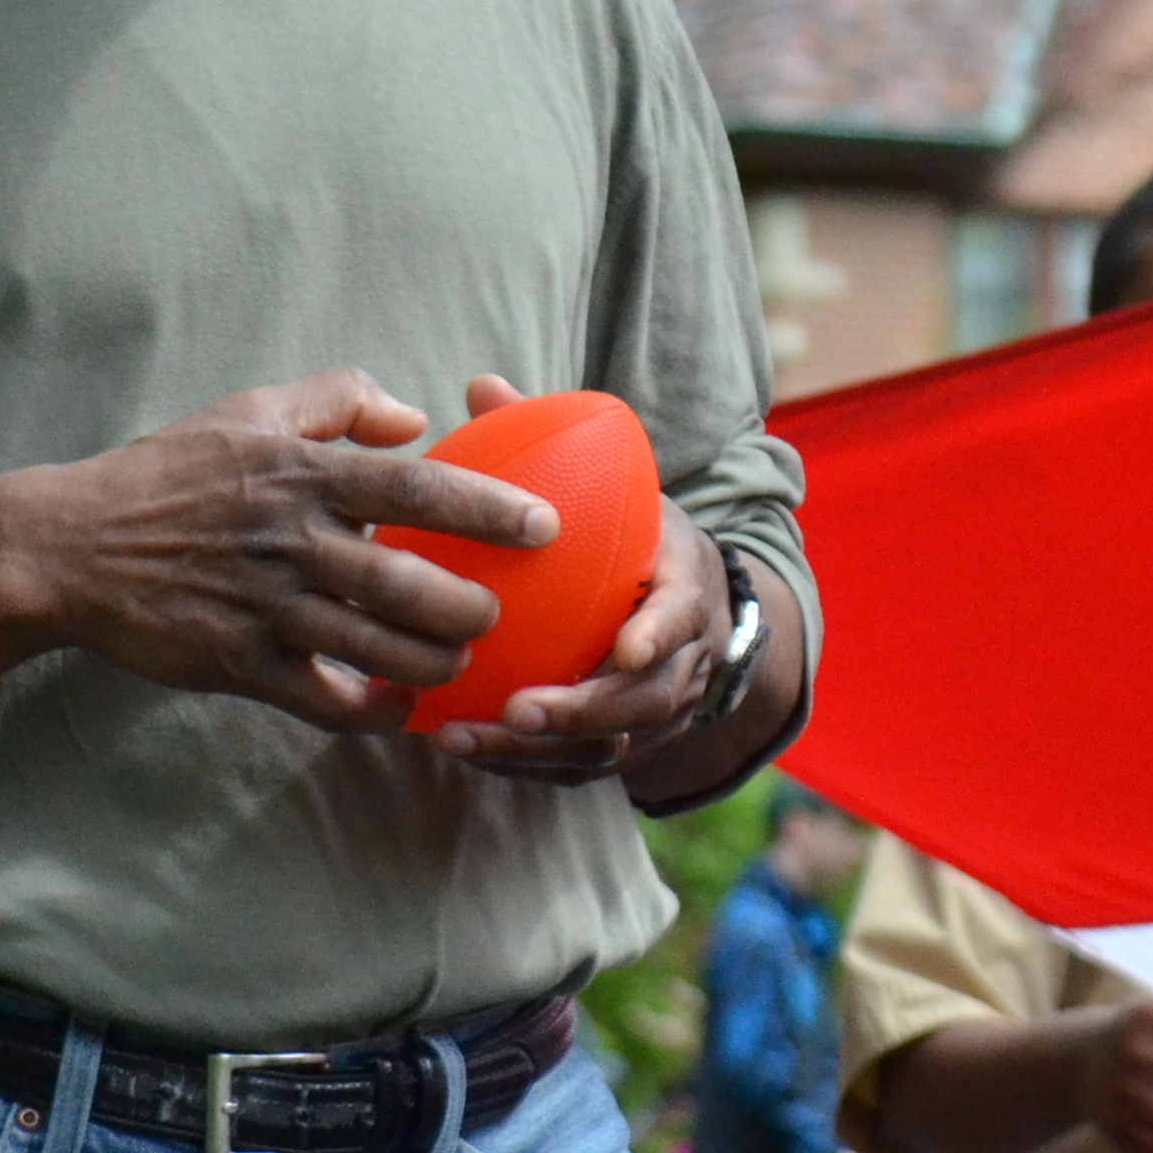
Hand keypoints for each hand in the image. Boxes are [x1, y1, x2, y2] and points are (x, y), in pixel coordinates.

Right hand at [0, 368, 552, 729]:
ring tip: (458, 659)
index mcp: (306, 477)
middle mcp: (293, 542)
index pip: (418, 490)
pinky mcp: (237, 662)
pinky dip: (369, 712)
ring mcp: (265, 607)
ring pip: (375, 648)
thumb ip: (339, 399)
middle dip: (469, 608)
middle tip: (498, 613)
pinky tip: (400, 710)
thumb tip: (417, 418)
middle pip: (408, 585)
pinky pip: (321, 700)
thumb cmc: (169, 475)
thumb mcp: (249, 412)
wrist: (65, 548)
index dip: (489, 510)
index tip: (545, 526)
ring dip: (432, 662)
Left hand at [428, 377, 731, 782]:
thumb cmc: (636, 540)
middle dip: (588, 711)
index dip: (661, 636)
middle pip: (649, 699)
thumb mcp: (618, 490)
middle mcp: (682, 658)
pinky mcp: (621, 745)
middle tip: (521, 707)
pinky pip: (577, 767)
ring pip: (610, 744)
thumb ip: (555, 445)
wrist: (693, 608)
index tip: (625, 649)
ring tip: (466, 734)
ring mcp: (656, 710)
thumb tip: (482, 386)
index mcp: (687, 589)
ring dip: (541, 748)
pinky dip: (522, 764)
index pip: (685, 614)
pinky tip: (459, 745)